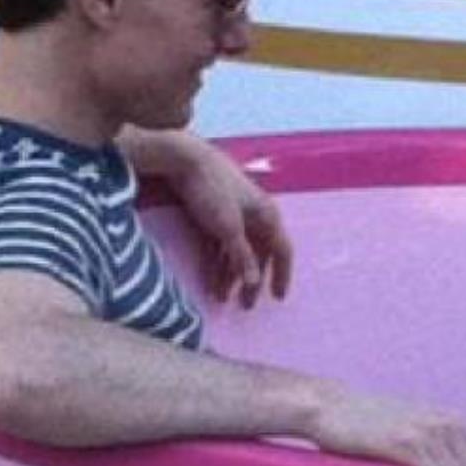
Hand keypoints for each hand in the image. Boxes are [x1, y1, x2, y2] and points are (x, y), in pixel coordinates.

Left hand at [144, 133, 292, 307]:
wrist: (184, 159)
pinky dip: (218, 263)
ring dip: (232, 276)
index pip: (282, 251)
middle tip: (245, 306)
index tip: (277, 298)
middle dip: (252, 281)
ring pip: (239, 252)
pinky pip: (223, 246)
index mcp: (267, 215)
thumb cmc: (212, 190)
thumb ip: (243, 257)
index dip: (281, 275)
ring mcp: (236, 215)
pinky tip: (211, 281)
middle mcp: (256, 216)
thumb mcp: (228, 228)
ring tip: (221, 298)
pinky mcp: (216, 215)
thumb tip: (255, 283)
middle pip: (259, 255)